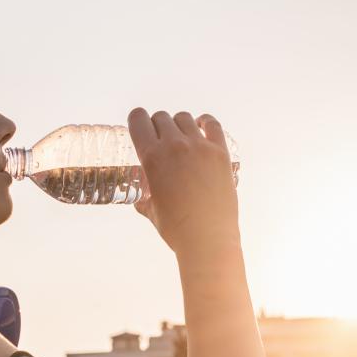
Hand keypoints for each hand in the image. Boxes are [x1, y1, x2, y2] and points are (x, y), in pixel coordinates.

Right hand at [127, 108, 240, 253]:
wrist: (207, 239)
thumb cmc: (177, 229)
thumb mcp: (150, 210)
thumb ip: (143, 198)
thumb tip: (141, 198)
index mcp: (152, 158)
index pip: (138, 120)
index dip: (136, 119)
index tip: (139, 124)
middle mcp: (175, 146)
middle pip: (161, 117)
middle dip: (157, 126)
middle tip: (160, 139)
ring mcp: (200, 147)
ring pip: (184, 118)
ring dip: (178, 125)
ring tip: (180, 137)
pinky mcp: (221, 153)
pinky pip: (212, 124)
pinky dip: (204, 122)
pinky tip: (201, 127)